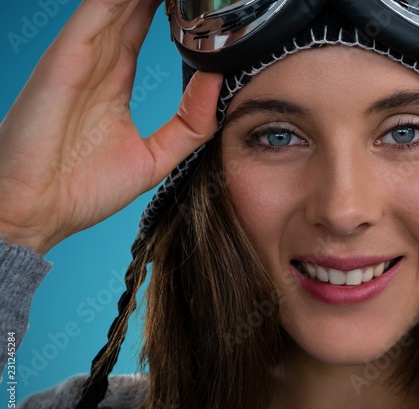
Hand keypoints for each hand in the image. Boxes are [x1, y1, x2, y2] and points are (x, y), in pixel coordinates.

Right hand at [0, 0, 221, 253]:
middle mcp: (95, 64)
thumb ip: (191, 123)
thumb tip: (217, 83)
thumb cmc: (80, 189)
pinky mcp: (63, 62)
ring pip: (113, 4)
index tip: (198, 3)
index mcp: (113, 81)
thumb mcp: (156, 156)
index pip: (141, 27)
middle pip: (129, 7)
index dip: (167, 8)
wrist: (37, 213)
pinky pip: (92, 17)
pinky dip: (115, 1)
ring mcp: (77, 59)